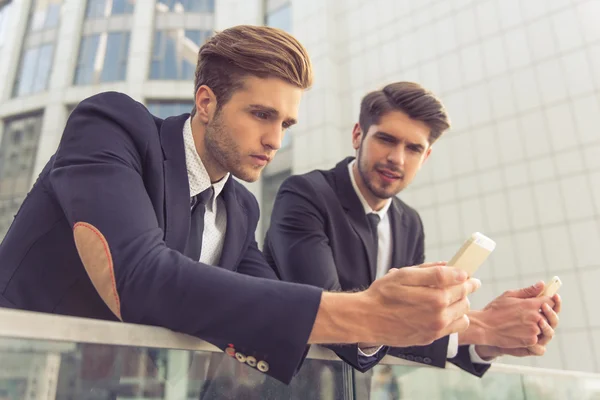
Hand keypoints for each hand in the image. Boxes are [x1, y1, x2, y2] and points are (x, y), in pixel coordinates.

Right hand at [359, 262, 480, 346]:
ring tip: (451, 297)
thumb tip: (453, 268)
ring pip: (463, 311)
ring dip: (461, 302)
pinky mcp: (432, 337)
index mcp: (434, 294)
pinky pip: (457, 326)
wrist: (368, 319)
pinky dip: (457, 317)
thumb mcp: (403, 275)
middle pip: (464, 295)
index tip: (468, 273)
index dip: (465, 275)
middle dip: (464, 287)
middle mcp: (439, 312)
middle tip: (462, 283)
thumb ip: (430, 271)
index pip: (460, 280)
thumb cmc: (383, 295)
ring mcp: (436, 327)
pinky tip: (446, 312)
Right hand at [474, 293, 561, 359]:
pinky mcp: (531, 341)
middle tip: (531, 315)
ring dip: (538, 325)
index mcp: (531, 304)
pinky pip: (538, 337)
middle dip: (543, 314)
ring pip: (544, 327)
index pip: (551, 301)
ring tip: (523, 323)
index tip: (545, 301)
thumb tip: (542, 284)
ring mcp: (534, 330)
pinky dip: (531, 335)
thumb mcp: (509, 295)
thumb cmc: (495, 310)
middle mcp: (535, 317)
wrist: (485, 328)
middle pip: (550, 315)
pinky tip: (520, 331)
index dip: (549, 300)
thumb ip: (528, 291)